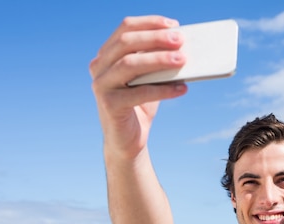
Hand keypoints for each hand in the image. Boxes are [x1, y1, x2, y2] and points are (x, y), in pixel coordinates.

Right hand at [89, 16, 188, 159]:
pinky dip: (163, 90)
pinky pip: (138, 93)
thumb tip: (183, 47)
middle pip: (126, 43)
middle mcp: (99, 66)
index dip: (150, 23)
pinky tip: (182, 89)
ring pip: (129, 65)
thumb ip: (158, 62)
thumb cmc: (141, 106)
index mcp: (107, 54)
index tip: (174, 25)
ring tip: (182, 60)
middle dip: (155, 38)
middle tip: (180, 40)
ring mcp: (101, 85)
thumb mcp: (150, 79)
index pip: (125, 28)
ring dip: (159, 60)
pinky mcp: (109, 105)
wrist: (127, 141)